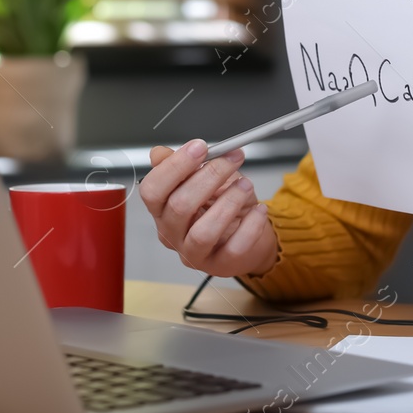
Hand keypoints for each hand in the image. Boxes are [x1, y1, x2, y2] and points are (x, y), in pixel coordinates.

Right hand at [140, 139, 279, 277]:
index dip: (174, 167)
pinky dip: (250, 225)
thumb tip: (159, 153)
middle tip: (231, 158)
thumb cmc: (222, 203)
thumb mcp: (203, 178)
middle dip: (209, 176)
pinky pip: (235, 247)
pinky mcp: (220, 265)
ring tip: (246, 185)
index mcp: (162, 209)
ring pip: (204, 231)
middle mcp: (172, 234)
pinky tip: (259, 209)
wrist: (249, 232)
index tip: (200, 147)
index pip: (152, 190)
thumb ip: (183, 167)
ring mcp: (194, 254)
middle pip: (179, 207)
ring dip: (228, 202)